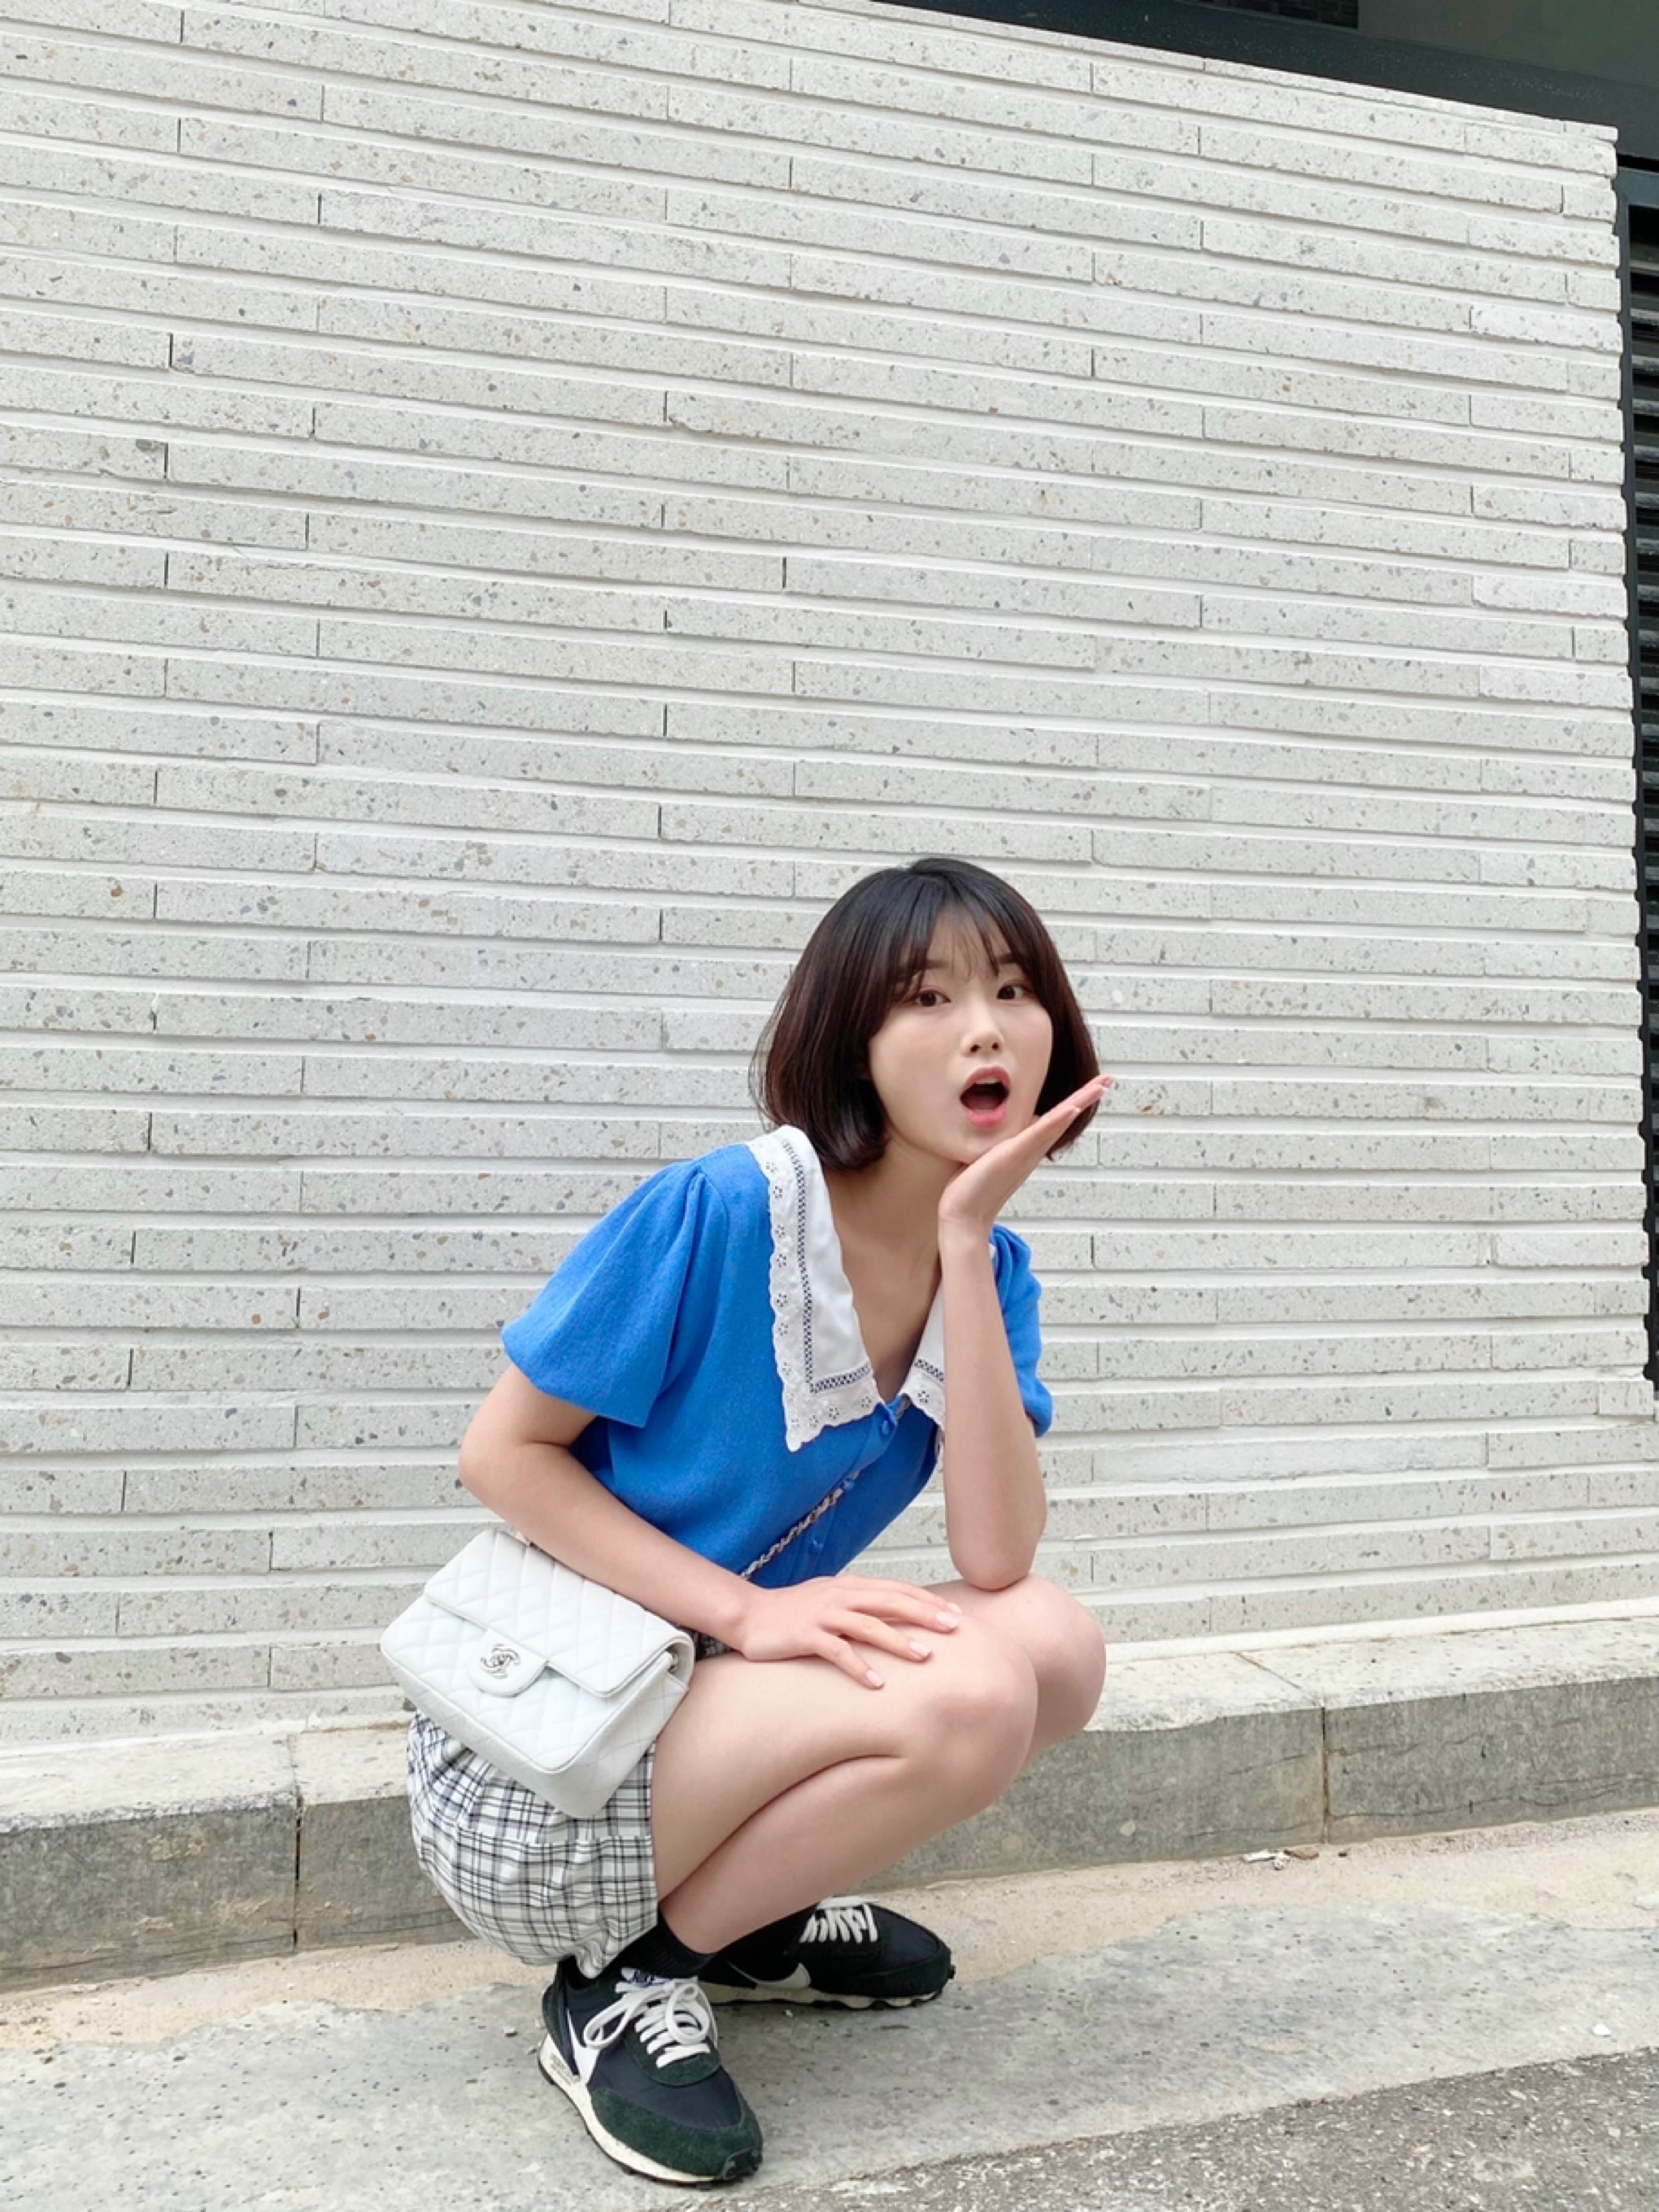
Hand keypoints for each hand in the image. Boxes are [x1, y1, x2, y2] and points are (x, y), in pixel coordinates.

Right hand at [732, 1576, 964, 1689]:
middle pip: (890, 1602)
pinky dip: (858, 1666)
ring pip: (868, 1625)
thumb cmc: (792, 1612)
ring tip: (924, 1657)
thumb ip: (859, 1604)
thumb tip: (895, 1615)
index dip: (927, 1600)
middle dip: (924, 1615)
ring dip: (898, 1641)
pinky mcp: (805, 1635)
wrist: (748, 1615)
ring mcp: (823, 1614)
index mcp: (849, 1586)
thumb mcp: (830, 1600)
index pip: (896, 1589)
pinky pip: (837, 1651)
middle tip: (953, 1629)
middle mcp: (840, 1596)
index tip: (955, 1614)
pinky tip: (876, 1683)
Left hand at [938, 1072, 1113, 1238]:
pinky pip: (1038, 1133)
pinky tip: (1072, 1107)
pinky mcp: (1013, 1155)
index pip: (1053, 1118)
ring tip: (1100, 1086)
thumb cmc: (969, 1189)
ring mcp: (1025, 1153)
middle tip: (1109, 1078)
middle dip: (1087, 1097)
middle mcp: (1031, 1150)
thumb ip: (993, 1141)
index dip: (1073, 1101)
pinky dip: (1057, 1120)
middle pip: (1065, 1117)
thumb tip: (988, 1126)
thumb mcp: (983, 1155)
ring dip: (1080, 1102)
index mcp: (1025, 1147)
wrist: (962, 1217)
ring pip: (1058, 1122)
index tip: (1092, 1085)